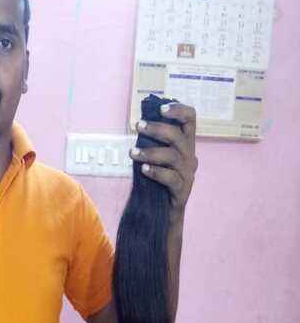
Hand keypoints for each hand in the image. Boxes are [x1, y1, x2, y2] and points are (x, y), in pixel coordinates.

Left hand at [129, 103, 197, 220]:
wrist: (164, 214)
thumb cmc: (157, 181)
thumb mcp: (155, 158)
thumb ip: (151, 142)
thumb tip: (140, 123)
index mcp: (185, 144)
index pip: (190, 120)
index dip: (178, 110)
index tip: (160, 108)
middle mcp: (190, 157)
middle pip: (179, 136)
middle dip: (157, 129)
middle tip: (138, 126)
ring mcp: (188, 174)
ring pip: (173, 157)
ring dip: (150, 152)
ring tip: (132, 153)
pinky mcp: (182, 191)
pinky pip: (171, 179)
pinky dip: (156, 172)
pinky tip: (143, 170)